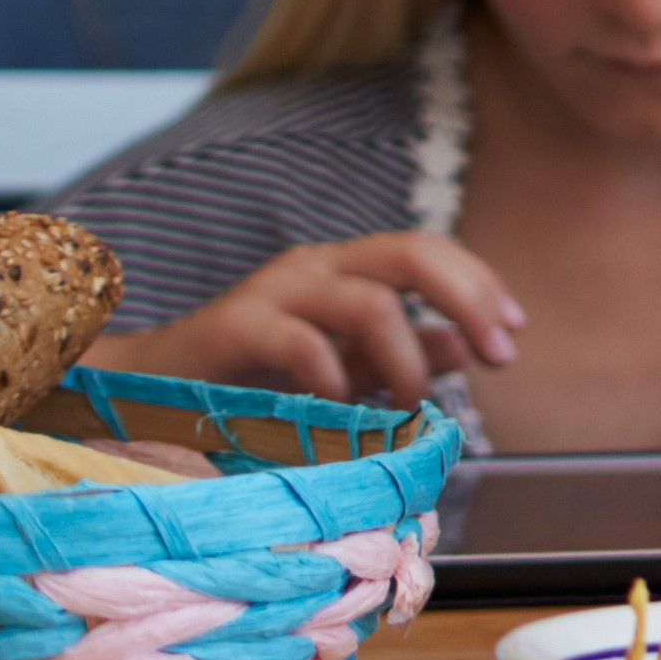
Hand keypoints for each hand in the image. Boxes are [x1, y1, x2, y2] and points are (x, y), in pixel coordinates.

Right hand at [111, 233, 521, 411]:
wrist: (145, 392)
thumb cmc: (250, 382)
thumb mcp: (343, 370)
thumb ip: (404, 355)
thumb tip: (468, 347)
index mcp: (346, 270)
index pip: (431, 251)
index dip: (481, 286)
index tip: (514, 334)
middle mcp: (315, 268)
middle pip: (413, 253)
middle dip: (470, 300)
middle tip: (498, 357)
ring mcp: (274, 292)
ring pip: (369, 300)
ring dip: (407, 358)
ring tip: (407, 403)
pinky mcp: (232, 327)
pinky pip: (301, 340)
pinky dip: (336, 377)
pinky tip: (342, 408)